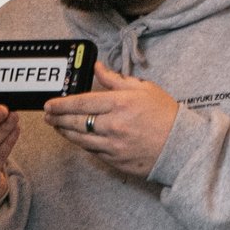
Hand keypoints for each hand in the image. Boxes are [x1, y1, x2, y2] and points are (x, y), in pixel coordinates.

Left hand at [44, 67, 179, 178]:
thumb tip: (98, 68)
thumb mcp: (144, 89)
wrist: (182, 147)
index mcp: (120, 103)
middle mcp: (113, 125)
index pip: (81, 102)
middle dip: (57, 118)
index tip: (50, 103)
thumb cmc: (166, 115)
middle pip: (75, 122)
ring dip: (65, 132)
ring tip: (57, 126)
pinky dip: (82, 144)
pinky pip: (92, 152)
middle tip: (47, 115)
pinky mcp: (115, 161)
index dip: (61, 103)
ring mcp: (113, 145)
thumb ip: (116, 79)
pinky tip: (77, 138)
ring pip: (79, 139)